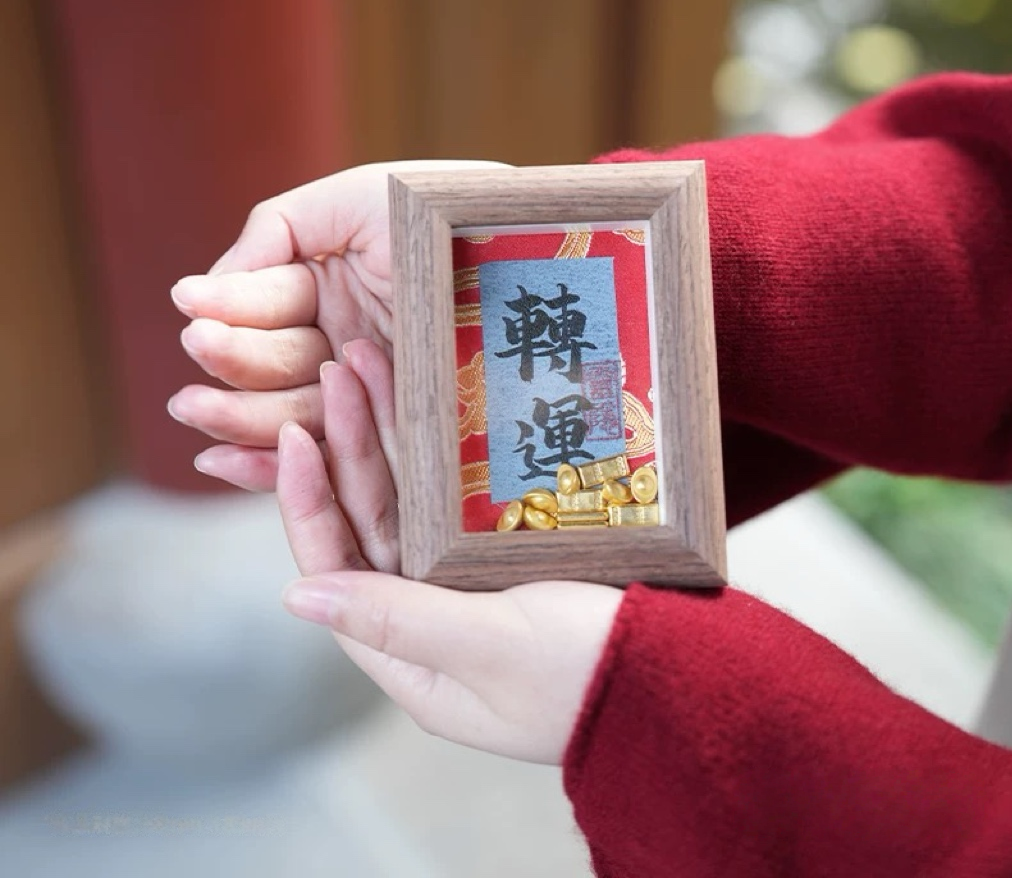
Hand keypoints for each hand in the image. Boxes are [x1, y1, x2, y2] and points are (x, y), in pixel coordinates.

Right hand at [167, 159, 508, 489]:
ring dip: (234, 414)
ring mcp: (361, 391)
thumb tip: (197, 290)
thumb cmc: (444, 211)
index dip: (231, 306)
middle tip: (201, 348)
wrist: (524, 248)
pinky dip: (269, 464)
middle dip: (231, 357)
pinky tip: (222, 462)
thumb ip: (275, 231)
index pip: (267, 304)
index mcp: (324, 287)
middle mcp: (336, 341)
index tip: (194, 305)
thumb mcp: (358, 201)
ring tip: (195, 411)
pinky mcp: (388, 434)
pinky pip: (327, 453)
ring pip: (287, 412)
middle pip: (269, 362)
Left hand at [275, 340, 622, 764]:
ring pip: (413, 496)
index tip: (296, 434)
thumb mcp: (492, 650)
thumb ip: (398, 620)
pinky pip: (460, 490)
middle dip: (352, 444)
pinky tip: (431, 393)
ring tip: (375, 359)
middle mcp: (432, 614)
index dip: (310, 500)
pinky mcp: (513, 551)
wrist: (688, 678)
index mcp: (411, 655)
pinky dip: (443, 443)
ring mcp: (472, 579)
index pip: (338, 568)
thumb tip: (297, 595)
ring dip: (392, 431)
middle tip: (342, 366)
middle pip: (373, 520)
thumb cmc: (591, 674)